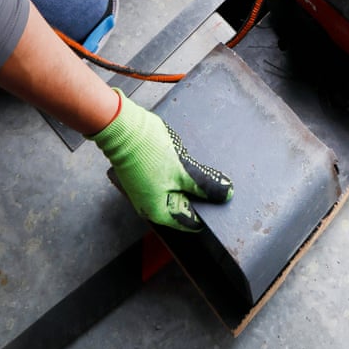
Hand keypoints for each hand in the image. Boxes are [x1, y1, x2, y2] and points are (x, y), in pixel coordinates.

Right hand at [90, 92, 232, 231]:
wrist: (121, 127)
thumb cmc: (147, 152)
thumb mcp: (182, 171)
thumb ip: (204, 185)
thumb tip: (226, 194)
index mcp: (158, 211)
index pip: (190, 221)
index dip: (208, 211)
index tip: (224, 202)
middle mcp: (151, 204)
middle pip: (184, 204)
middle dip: (201, 194)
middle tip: (221, 184)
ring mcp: (148, 188)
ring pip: (177, 189)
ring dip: (192, 181)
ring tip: (208, 170)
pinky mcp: (147, 173)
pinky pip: (170, 177)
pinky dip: (181, 172)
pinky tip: (191, 161)